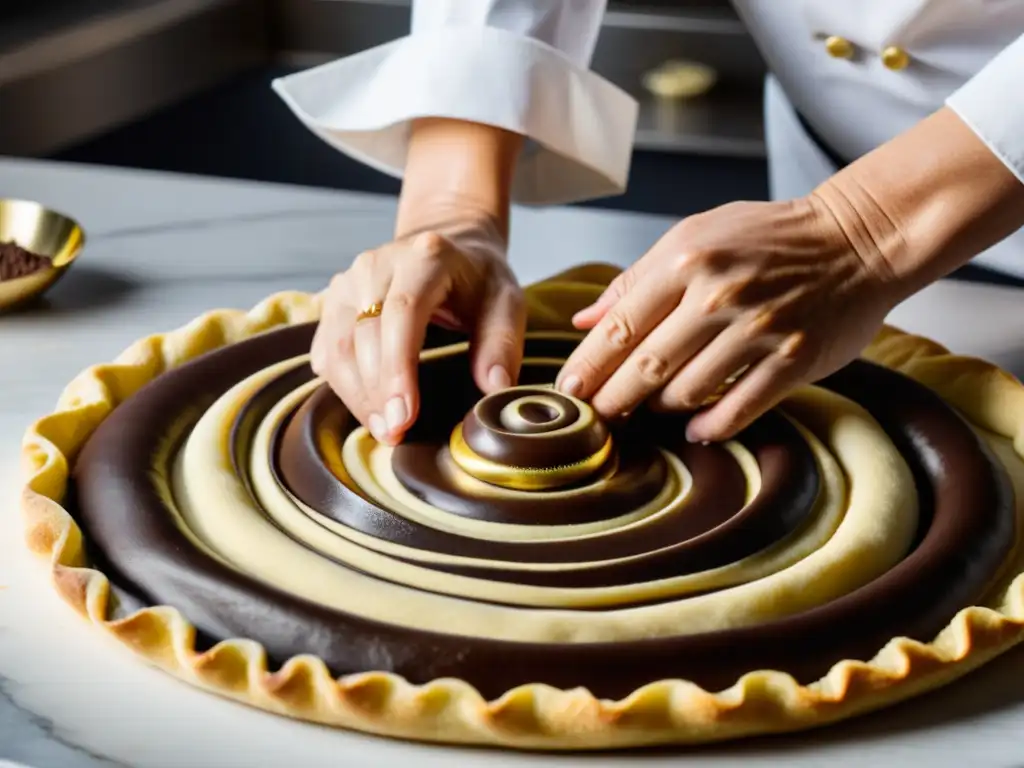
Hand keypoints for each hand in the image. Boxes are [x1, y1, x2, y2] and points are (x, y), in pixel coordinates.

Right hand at [311, 218, 523, 444]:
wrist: (449, 248)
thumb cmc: (478, 281)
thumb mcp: (506, 303)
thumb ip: (502, 343)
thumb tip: (494, 387)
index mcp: (425, 258)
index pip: (401, 314)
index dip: (398, 369)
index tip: (405, 415)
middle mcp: (377, 265)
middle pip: (363, 335)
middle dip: (377, 393)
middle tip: (397, 434)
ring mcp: (348, 282)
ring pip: (336, 346)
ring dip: (356, 395)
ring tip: (384, 430)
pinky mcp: (333, 302)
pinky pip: (326, 350)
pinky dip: (343, 385)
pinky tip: (367, 408)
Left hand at [557, 195, 900, 441]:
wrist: (858, 239)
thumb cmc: (769, 238)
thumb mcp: (695, 237)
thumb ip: (636, 280)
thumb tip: (584, 321)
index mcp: (686, 260)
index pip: (620, 326)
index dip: (588, 365)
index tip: (569, 391)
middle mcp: (719, 295)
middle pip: (646, 365)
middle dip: (612, 399)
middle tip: (597, 418)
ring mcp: (759, 330)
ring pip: (687, 391)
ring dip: (661, 409)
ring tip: (651, 410)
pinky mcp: (793, 361)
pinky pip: (737, 409)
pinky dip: (709, 427)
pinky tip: (694, 430)